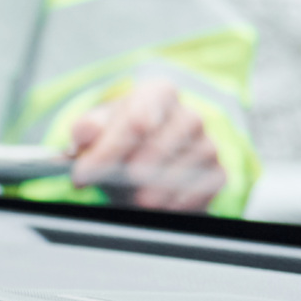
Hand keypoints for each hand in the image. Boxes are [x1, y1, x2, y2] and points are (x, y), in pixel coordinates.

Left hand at [66, 78, 222, 210]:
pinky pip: (204, 185)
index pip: (141, 111)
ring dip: (161, 184)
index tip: (89, 170)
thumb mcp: (96, 130)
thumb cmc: (118, 140)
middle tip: (114, 182)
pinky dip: (182, 199)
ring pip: (189, 161)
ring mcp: (207, 144)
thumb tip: (84, 133)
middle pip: (167, 136)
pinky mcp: (216, 173)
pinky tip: (160, 207)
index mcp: (156, 94)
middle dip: (138, 162)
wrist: (141, 166)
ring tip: (137, 200)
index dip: (114, 142)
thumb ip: (87, 128)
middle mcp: (187, 115)